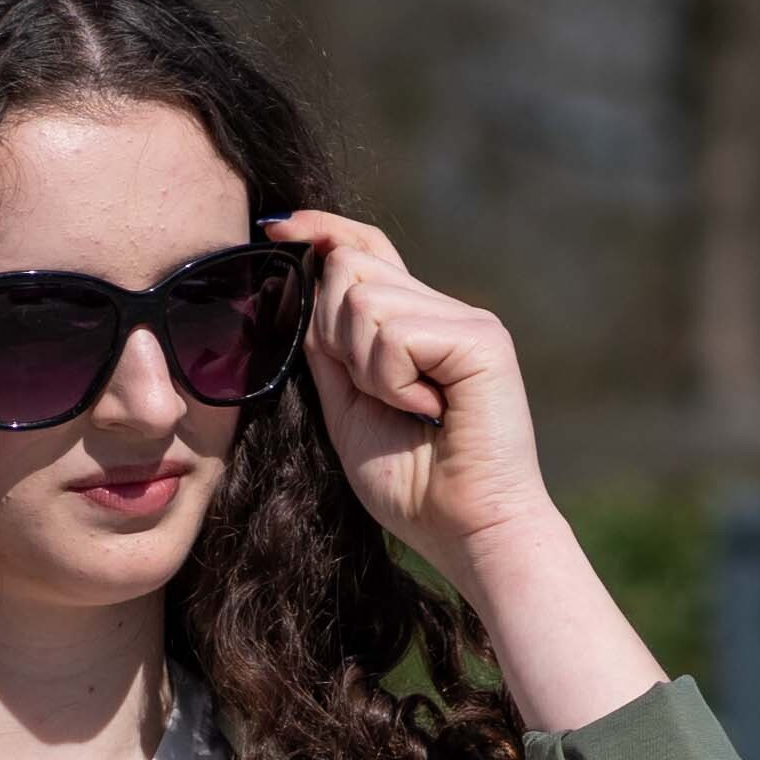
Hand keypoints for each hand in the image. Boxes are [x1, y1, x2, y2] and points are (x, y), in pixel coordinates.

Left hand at [267, 206, 555, 589]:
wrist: (467, 532)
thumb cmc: (412, 486)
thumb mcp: (348, 410)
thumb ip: (328, 352)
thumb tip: (301, 286)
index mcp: (416, 325)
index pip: (365, 250)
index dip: (321, 231)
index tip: (278, 227)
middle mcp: (445, 310)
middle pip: (349, 267)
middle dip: (334, 333)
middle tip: (377, 393)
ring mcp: (467, 320)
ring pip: (364, 301)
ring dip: (366, 368)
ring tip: (408, 408)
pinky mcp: (481, 338)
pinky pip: (396, 334)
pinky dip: (393, 380)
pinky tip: (428, 410)